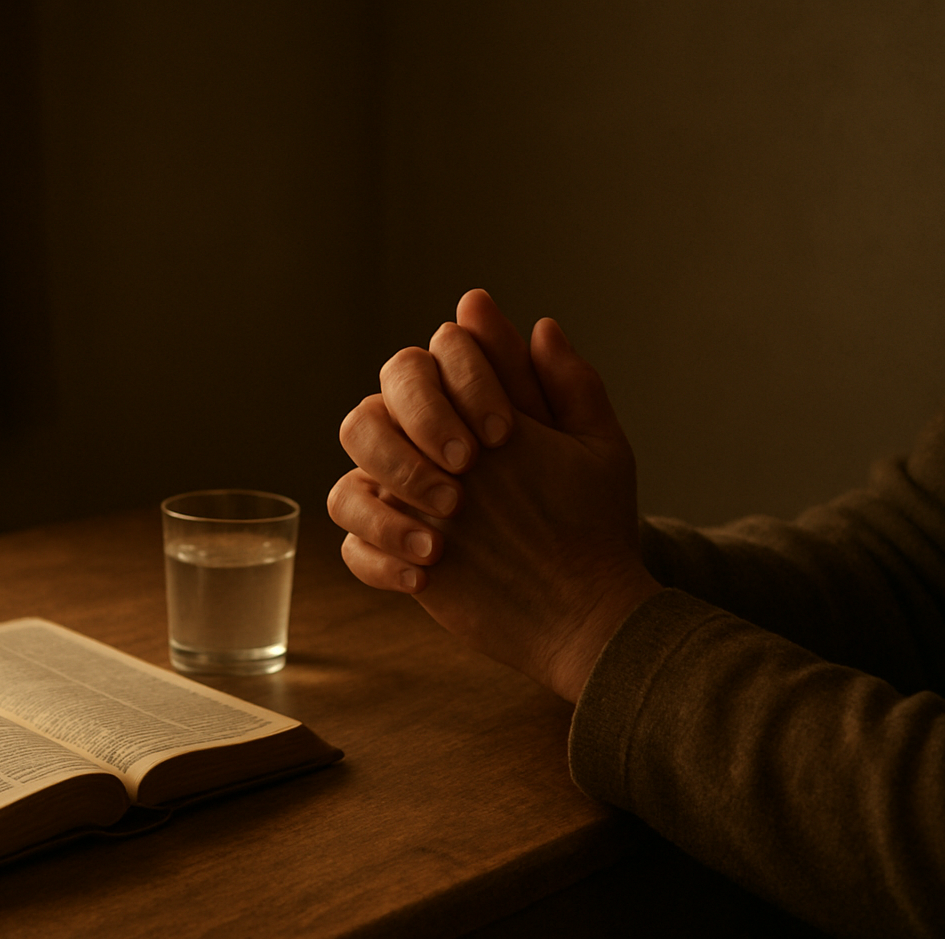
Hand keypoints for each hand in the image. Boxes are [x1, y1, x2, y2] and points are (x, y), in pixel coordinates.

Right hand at [329, 294, 658, 701]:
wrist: (580, 605)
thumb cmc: (591, 518)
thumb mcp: (595, 449)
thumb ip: (570, 386)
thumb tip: (539, 326)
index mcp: (467, 406)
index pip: (433, 356)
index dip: (461, 382)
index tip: (502, 434)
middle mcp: (423, 441)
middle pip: (375, 401)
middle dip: (416, 428)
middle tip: (465, 473)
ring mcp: (400, 494)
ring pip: (351, 463)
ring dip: (391, 483)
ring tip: (443, 529)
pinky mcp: (388, 547)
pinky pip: (349, 537)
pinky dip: (379, 552)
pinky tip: (428, 573)